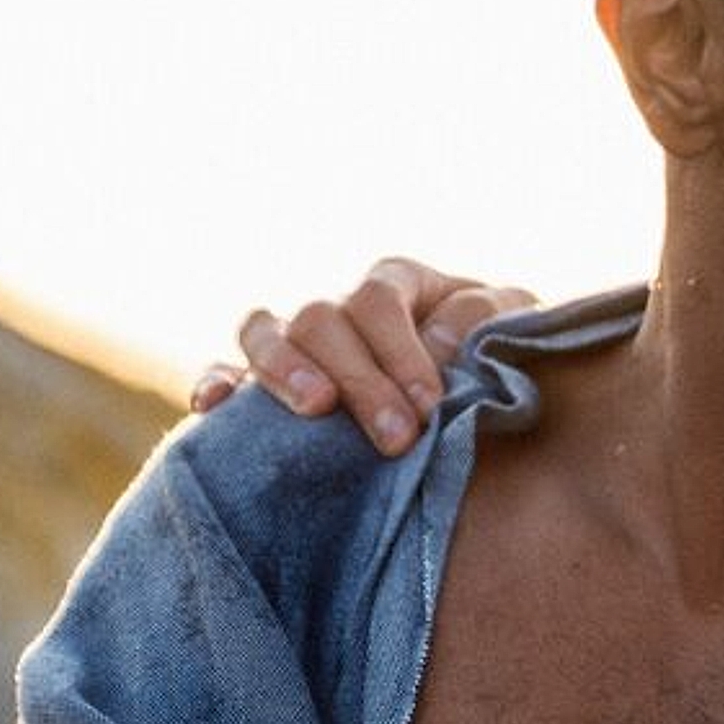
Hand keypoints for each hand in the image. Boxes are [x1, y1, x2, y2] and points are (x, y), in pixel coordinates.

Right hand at [185, 259, 540, 453]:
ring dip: (284, 370)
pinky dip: (215, 382)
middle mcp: (339, 308)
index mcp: (396, 283)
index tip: (430, 405)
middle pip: (321, 320)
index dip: (400, 351)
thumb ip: (482, 318)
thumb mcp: (510, 325)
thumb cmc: (497, 360)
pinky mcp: (265, 387)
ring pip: (263, 331)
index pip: (379, 300)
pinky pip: (226, 371)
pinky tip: (213, 407)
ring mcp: (297, 344)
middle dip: (359, 380)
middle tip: (396, 439)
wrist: (489, 409)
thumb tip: (433, 344)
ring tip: (316, 409)